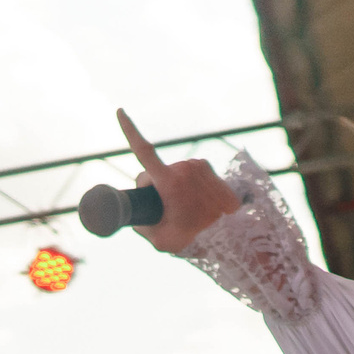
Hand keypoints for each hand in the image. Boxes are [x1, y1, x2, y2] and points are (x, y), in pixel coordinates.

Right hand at [119, 110, 239, 253]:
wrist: (233, 238)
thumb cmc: (195, 241)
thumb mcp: (160, 240)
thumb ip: (142, 227)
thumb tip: (137, 218)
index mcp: (170, 181)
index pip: (143, 150)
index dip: (129, 130)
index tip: (120, 111)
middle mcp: (185, 168)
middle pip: (156, 174)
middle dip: (155, 189)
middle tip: (168, 213)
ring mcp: (199, 166)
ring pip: (174, 175)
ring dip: (174, 188)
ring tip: (187, 211)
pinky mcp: (210, 170)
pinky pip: (190, 176)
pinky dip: (189, 188)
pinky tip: (197, 204)